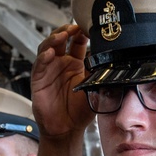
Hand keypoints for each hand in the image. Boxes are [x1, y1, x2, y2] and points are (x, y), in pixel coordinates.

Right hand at [30, 24, 93, 139]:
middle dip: (66, 30)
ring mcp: (48, 70)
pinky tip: (50, 52)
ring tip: (63, 35)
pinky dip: (43, 57)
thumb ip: (101, 74)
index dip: (81, 33)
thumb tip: (116, 61)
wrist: (67, 129)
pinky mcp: (38, 79)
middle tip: (75, 27)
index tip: (88, 26)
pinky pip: (39, 65)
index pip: (78, 42)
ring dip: (54, 39)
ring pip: (47, 47)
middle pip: (61, 39)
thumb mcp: (95, 88)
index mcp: (76, 64)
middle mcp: (61, 63)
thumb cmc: (80, 111)